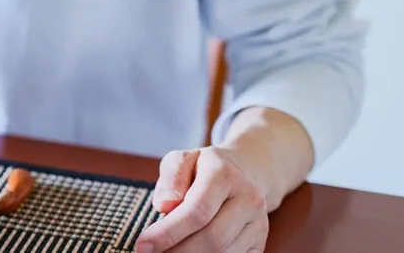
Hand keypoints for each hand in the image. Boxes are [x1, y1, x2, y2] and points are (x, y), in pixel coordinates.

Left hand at [135, 147, 268, 252]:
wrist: (245, 172)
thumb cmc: (204, 168)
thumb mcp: (182, 160)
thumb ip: (170, 180)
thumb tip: (164, 205)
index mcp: (224, 174)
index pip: (196, 211)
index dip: (168, 232)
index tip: (143, 244)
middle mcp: (247, 198)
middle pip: (211, 238)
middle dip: (176, 251)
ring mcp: (258, 222)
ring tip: (166, 252)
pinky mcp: (259, 241)